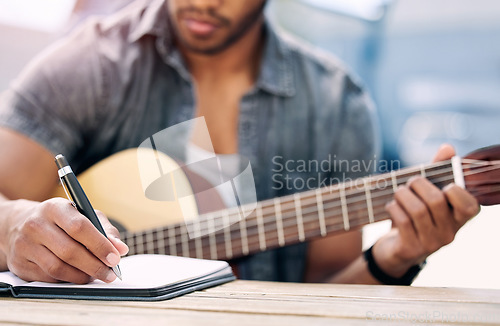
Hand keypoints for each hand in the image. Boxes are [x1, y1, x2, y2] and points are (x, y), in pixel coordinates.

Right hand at [1, 197, 128, 283]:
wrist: (21, 224)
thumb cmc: (62, 220)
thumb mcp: (84, 215)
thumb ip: (105, 230)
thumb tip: (121, 249)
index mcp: (55, 208)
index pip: (79, 227)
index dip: (99, 245)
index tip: (115, 259)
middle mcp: (36, 225)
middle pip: (69, 251)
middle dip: (94, 266)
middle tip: (110, 274)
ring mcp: (24, 245)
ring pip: (58, 268)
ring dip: (82, 276)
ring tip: (96, 276)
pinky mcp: (19, 264)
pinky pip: (48, 278)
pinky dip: (67, 280)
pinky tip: (78, 276)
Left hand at [373, 144, 479, 277]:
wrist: (397, 250)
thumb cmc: (416, 216)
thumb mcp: (428, 194)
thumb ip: (438, 171)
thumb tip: (448, 148)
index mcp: (459, 219)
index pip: (470, 206)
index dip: (456, 191)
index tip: (442, 185)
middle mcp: (449, 233)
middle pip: (436, 200)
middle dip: (418, 184)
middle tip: (410, 183)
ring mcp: (431, 243)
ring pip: (417, 209)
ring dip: (402, 194)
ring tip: (399, 192)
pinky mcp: (410, 249)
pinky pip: (402, 220)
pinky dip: (393, 207)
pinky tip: (391, 206)